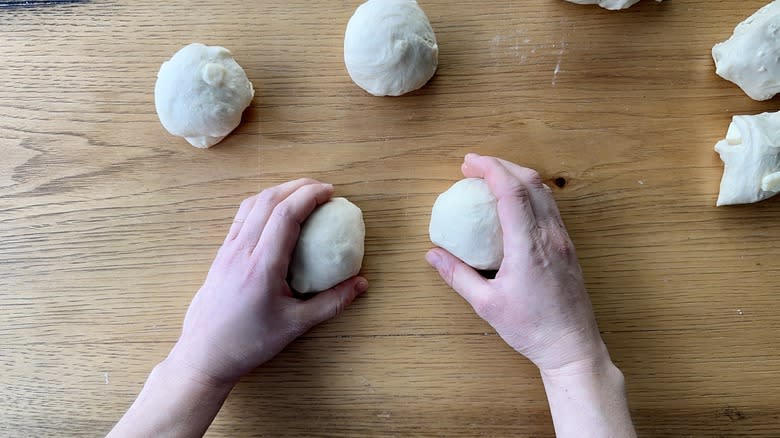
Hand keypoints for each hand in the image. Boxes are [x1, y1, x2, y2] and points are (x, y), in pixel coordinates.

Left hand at [169, 179, 367, 384]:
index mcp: (262, 266)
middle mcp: (242, 251)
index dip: (309, 196)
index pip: (286, 215)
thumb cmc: (250, 342)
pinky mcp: (221, 255)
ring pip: (251, 205)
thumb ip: (331, 303)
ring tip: (301, 193)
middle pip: (268, 201)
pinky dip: (262, 204)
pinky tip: (275, 212)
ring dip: (278, 191)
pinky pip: (242, 218)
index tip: (330, 192)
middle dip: (297, 186)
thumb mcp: (296, 325)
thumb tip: (361, 284)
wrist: (204, 355)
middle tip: (322, 188)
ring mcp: (228, 251)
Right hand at [426, 154, 605, 373]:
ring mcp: (563, 240)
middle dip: (501, 165)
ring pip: (543, 191)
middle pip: (530, 182)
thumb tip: (433, 255)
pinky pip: (549, 207)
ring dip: (517, 176)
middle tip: (473, 166)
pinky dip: (529, 192)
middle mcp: (550, 236)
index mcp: (528, 247)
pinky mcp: (568, 246)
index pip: (512, 192)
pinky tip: (512, 202)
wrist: (572, 346)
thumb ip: (458, 276)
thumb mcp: (486, 304)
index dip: (490, 169)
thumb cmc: (531, 328)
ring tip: (491, 178)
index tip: (469, 162)